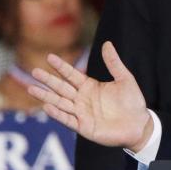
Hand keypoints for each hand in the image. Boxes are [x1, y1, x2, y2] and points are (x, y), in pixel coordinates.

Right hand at [29, 41, 152, 150]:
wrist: (139, 125)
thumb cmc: (132, 102)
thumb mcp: (125, 79)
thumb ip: (114, 63)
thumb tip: (107, 43)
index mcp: (90, 86)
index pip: (71, 74)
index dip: (61, 66)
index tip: (50, 57)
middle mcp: (82, 99)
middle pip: (61, 87)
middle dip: (48, 80)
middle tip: (34, 71)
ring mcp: (81, 113)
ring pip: (60, 102)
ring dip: (46, 96)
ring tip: (31, 88)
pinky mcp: (84, 126)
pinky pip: (67, 119)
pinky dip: (57, 114)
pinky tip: (47, 106)